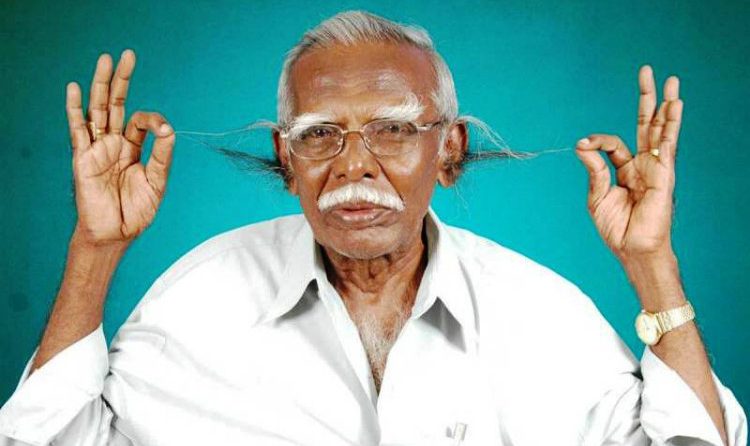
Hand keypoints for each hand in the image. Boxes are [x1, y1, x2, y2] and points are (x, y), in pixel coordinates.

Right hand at [66, 50, 174, 246]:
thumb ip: (162, 155)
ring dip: (100, 85)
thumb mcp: (157, 181)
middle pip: (115, 104)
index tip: (163, 128)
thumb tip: (169, 128)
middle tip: (128, 55)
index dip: (153, 119)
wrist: (116, 234)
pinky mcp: (84, 158)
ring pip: (97, 110)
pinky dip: (76, 109)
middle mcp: (113, 144)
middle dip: (122, 80)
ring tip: (105, 60)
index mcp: (132, 149)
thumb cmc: (136, 211)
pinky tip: (76, 89)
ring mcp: (97, 149)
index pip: (140, 122)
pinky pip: (78, 130)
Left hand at [575, 65, 682, 262]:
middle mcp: (643, 165)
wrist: (632, 249)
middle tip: (647, 71)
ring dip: (665, 104)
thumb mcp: (597, 197)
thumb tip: (582, 145)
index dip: (596, 140)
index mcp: (625, 170)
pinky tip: (675, 105)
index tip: (583, 145)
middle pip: (645, 125)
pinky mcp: (664, 174)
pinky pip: (668, 145)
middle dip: (646, 98)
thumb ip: (593, 169)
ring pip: (661, 129)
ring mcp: (656, 168)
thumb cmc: (616, 229)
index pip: (613, 144)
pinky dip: (671, 124)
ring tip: (670, 80)